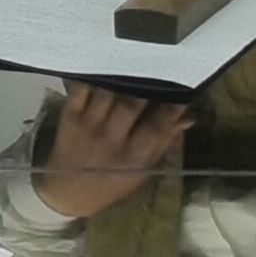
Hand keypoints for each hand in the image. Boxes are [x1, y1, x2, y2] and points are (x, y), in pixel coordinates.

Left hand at [33, 82, 189, 219]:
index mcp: (133, 157)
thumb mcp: (143, 171)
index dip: (172, 107)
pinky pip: (80, 89)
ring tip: (131, 63)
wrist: (67, 192)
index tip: (182, 90)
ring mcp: (88, 126)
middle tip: (155, 69)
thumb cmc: (111, 183)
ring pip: (106, 92)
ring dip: (120, 77)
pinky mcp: (69, 116)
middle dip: (145, 86)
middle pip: (130, 104)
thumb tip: (188, 117)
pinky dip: (92, 76)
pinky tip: (104, 67)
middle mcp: (111, 139)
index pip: (157, 126)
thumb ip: (164, 142)